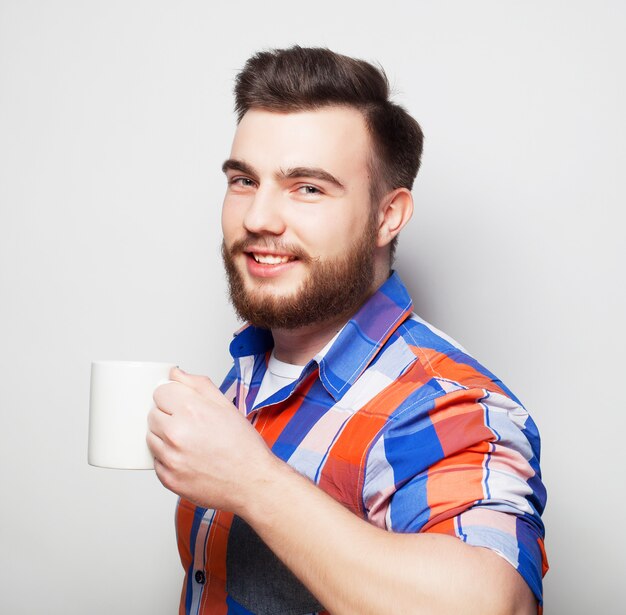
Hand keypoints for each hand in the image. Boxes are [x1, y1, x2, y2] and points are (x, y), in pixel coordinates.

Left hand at [147, 367, 273, 512]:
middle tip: (190, 425)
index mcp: (191, 410)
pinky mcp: (168, 478)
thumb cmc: (243, 447)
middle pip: (152, 414)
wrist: (252, 482)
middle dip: (167, 416)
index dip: (172, 396)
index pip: (160, 391)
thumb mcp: (226, 405)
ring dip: (164, 437)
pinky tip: (188, 458)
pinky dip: (167, 458)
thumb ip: (198, 385)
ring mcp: (170, 458)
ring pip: (151, 437)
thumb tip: (175, 373)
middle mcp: (176, 433)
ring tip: (189, 442)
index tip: (181, 403)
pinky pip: (156, 461)